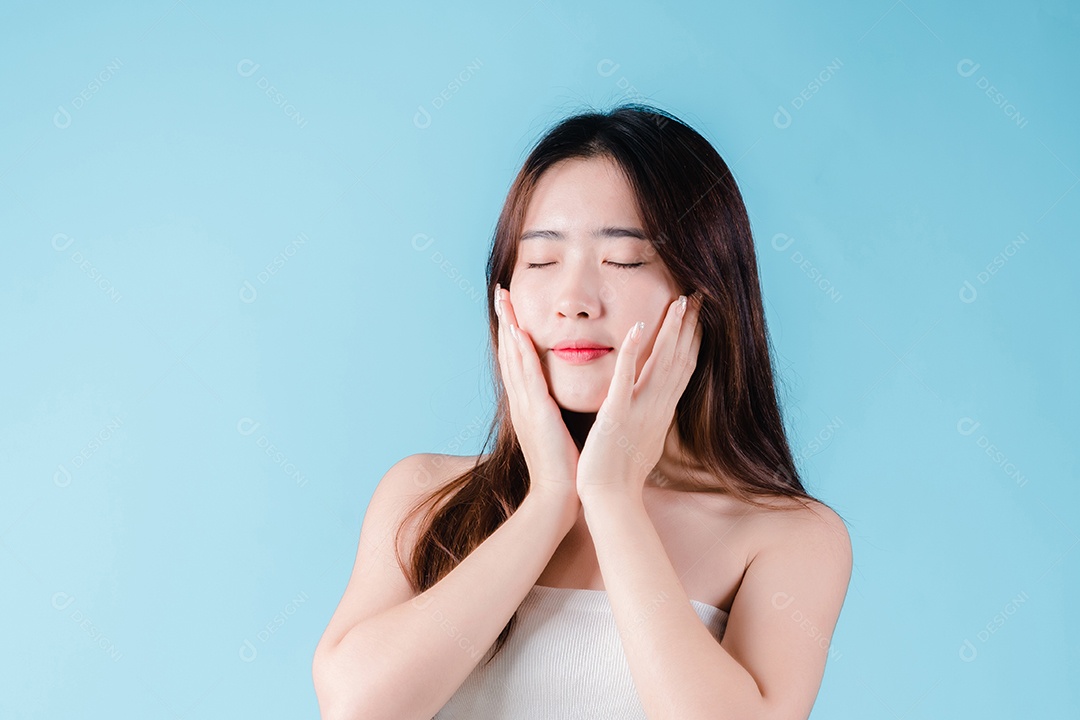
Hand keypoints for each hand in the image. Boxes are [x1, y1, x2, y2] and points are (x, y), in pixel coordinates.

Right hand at [494, 283, 580, 509]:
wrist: (558, 496)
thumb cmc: (563, 467)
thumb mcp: (556, 431)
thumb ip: (554, 411)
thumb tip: (558, 398)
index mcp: (528, 405)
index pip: (517, 361)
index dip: (513, 333)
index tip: (511, 307)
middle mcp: (521, 401)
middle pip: (509, 352)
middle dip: (505, 320)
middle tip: (501, 291)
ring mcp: (526, 406)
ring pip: (514, 357)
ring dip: (509, 326)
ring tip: (505, 299)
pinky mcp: (537, 412)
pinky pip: (528, 375)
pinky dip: (522, 352)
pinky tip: (521, 331)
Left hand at [576, 292, 703, 501]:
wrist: (610, 499)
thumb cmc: (621, 472)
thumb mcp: (643, 438)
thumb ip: (650, 416)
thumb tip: (658, 405)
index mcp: (662, 411)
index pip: (684, 367)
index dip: (694, 338)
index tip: (700, 312)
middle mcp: (657, 407)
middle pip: (681, 359)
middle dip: (692, 326)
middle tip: (701, 295)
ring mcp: (639, 409)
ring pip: (661, 364)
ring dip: (671, 331)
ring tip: (681, 301)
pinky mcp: (616, 414)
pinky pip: (626, 380)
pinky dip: (632, 353)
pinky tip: (636, 328)